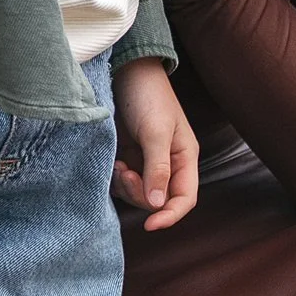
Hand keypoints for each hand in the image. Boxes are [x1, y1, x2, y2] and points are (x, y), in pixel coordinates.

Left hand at [111, 57, 199, 230]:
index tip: (150, 225)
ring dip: (126, 186)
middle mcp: (167, 163)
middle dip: (140, 194)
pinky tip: (111, 162)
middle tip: (123, 173)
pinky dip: (116, 179)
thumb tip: (159, 205)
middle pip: (158, 199)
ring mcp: (146, 160)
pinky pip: (123, 181)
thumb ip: (158, 168)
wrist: (125, 70)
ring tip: (117, 165)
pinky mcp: (127, 155)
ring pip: (139, 193)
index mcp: (184, 157)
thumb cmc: (147, 96)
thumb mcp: (155, 132)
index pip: (184, 198)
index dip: (171, 215)